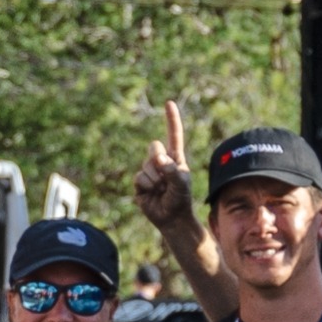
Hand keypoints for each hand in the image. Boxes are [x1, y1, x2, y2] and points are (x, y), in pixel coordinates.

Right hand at [130, 98, 193, 235]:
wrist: (171, 218)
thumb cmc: (180, 199)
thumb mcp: (181, 183)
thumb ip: (172, 169)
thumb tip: (158, 158)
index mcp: (175, 157)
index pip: (173, 135)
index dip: (171, 119)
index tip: (169, 103)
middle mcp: (161, 161)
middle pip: (154, 147)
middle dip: (159, 160)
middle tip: (166, 178)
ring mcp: (150, 171)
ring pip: (146, 165)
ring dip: (155, 179)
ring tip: (162, 190)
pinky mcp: (140, 182)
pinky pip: (140, 178)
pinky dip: (147, 186)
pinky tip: (152, 194)